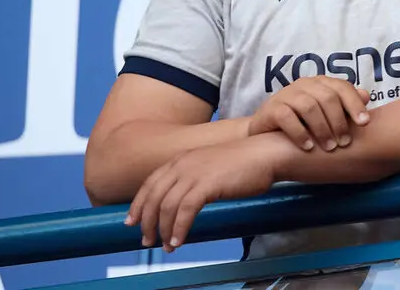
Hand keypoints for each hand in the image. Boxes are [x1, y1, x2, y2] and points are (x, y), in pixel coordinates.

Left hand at [125, 135, 282, 250]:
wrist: (267, 153)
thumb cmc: (246, 162)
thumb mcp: (212, 166)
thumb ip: (196, 177)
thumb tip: (186, 200)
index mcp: (182, 159)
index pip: (151, 183)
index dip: (138, 204)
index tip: (131, 221)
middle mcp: (183, 164)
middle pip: (154, 197)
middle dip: (147, 222)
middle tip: (147, 241)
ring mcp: (194, 173)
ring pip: (167, 206)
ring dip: (164, 230)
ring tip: (167, 246)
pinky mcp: (207, 184)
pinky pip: (185, 211)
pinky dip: (179, 229)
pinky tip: (180, 241)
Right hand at [249, 76, 369, 151]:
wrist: (266, 133)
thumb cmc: (302, 123)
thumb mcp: (325, 113)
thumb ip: (344, 105)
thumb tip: (366, 96)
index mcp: (320, 83)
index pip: (342, 87)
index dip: (355, 104)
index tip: (365, 123)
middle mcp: (304, 84)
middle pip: (327, 97)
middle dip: (339, 121)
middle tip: (345, 142)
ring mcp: (286, 94)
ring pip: (309, 107)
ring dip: (322, 129)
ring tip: (330, 147)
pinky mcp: (271, 108)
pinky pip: (287, 117)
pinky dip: (300, 133)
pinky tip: (308, 148)